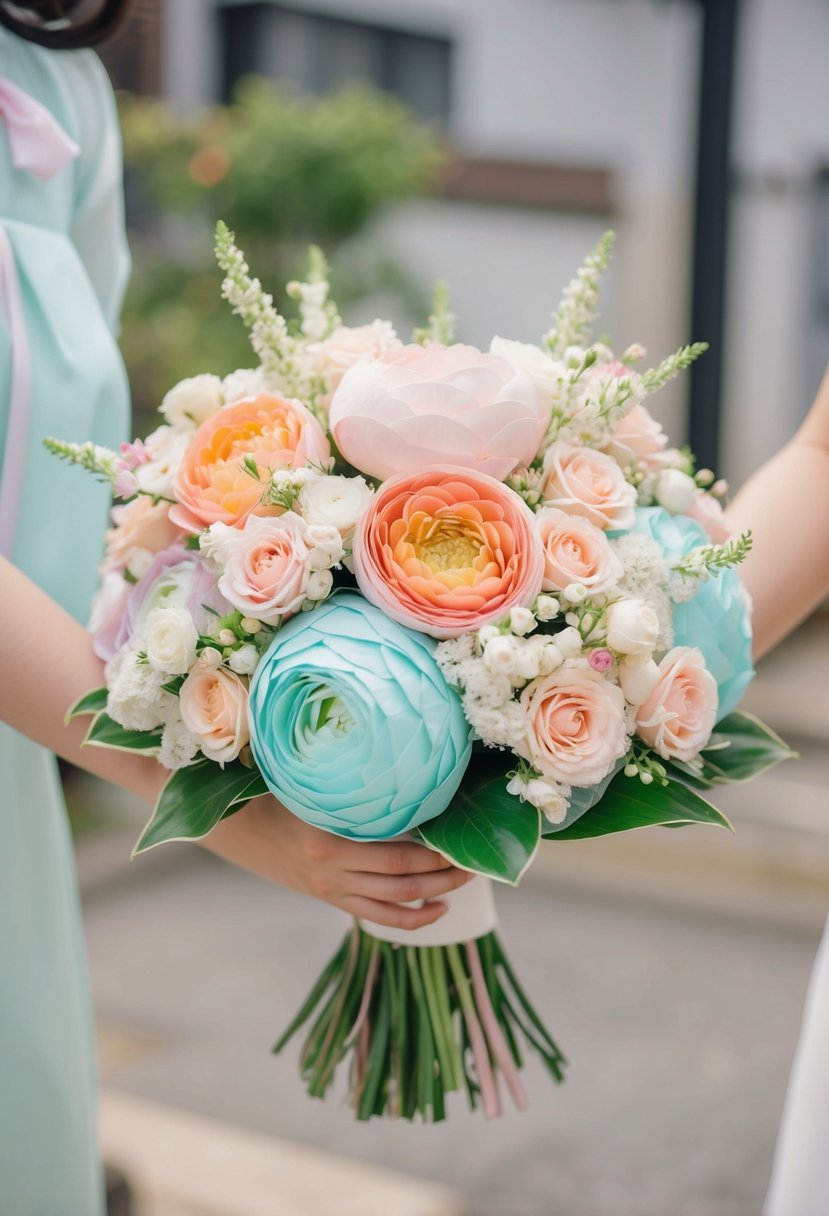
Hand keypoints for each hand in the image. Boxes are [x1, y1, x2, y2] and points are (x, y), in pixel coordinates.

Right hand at [201, 794, 472, 928]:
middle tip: (472, 861)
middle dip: (442, 873)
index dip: (432, 850)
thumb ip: (348, 780)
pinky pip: (378, 917)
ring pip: (395, 902)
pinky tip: (438, 911)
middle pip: (401, 879)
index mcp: (327, 837)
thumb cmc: (280, 794)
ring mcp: (333, 889)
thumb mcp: (310, 784)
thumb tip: (402, 756)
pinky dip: (411, 920)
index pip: (393, 850)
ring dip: (435, 894)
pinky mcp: (333, 900)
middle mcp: (332, 869)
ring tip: (463, 881)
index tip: (459, 836)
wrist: (241, 829)